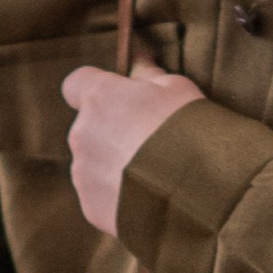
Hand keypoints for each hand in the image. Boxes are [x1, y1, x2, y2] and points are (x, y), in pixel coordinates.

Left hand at [63, 62, 202, 237]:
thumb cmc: (189, 130)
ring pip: (93, 164)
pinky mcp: (90, 207)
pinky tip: (149, 199)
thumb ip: (150, 77)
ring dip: (114, 167)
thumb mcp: (178, 89)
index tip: (117, 99)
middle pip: (88, 128)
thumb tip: (140, 65)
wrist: (197, 192)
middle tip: (149, 145)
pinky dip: (119, 198)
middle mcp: (81, 133)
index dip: (95, 90)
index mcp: (99, 98)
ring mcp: (83, 173)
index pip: (75, 84)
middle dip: (111, 133)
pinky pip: (101, 197)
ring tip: (153, 178)